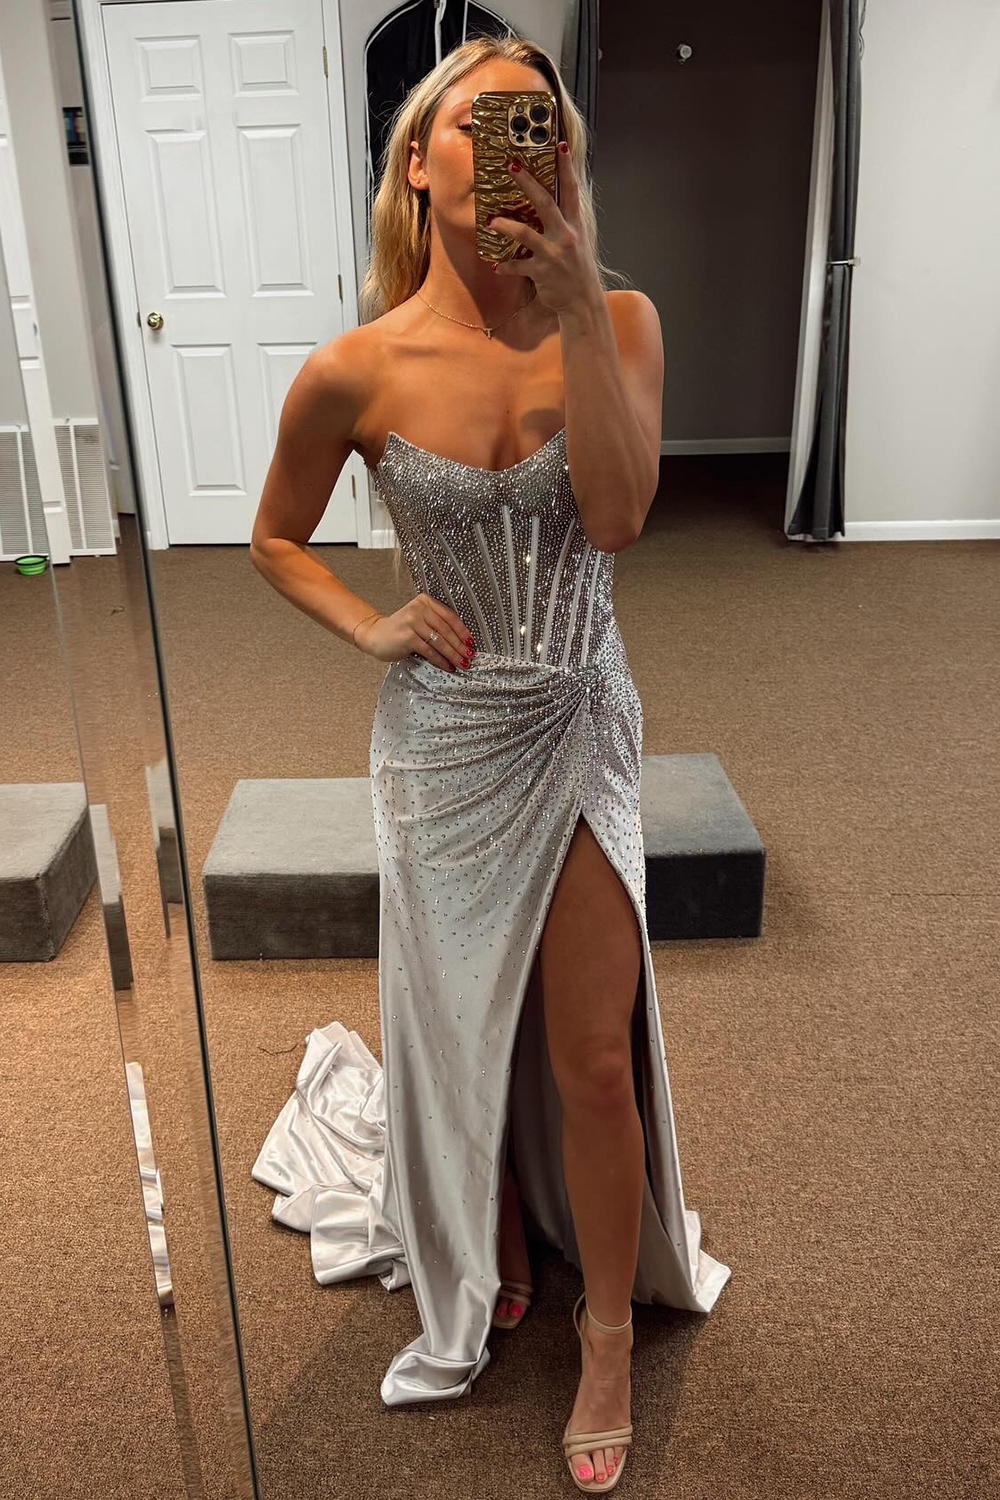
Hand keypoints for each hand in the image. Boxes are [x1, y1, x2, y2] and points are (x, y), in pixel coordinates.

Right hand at [356, 593, 475, 672]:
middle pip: (446, 630)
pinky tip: (447, 666)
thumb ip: (436, 624)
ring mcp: (412, 622)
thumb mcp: (419, 621)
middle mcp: (418, 609)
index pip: (450, 616)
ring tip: (462, 663)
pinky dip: (440, 660)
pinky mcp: (407, 637)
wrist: (375, 636)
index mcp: (425, 601)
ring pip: (440, 641)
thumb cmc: (400, 631)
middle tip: (470, 656)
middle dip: (460, 646)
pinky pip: (430, 650)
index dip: (462, 631)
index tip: (471, 643)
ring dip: (453, 654)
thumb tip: (462, 641)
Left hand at [486, 141, 603, 317]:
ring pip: (525, 234)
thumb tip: (545, 202)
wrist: (582, 302)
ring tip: (490, 220)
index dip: (565, 167)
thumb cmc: (576, 269)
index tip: (559, 145)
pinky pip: (518, 266)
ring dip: (505, 226)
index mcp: (574, 225)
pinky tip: (495, 265)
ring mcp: (553, 254)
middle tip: (511, 166)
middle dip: (528, 183)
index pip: (571, 190)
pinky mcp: (542, 273)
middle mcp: (565, 236)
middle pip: (545, 203)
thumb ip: (563, 222)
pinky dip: (505, 266)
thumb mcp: (576, 242)